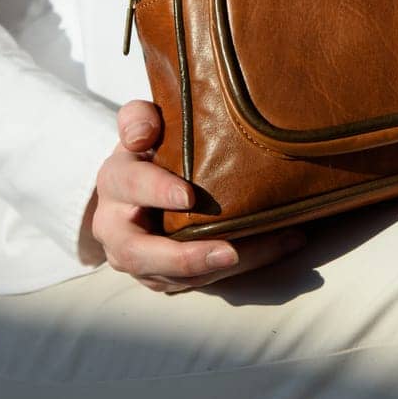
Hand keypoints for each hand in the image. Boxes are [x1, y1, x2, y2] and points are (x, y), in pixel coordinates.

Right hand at [86, 99, 306, 292]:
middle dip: (185, 258)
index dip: (157, 192)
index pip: (130, 186)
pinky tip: (283, 242)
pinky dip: (244, 264)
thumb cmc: (148, 147)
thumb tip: (144, 133)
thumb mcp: (142, 124)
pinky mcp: (165, 278)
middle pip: (139, 254)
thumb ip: (138, 118)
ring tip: (272, 246)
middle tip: (229, 252)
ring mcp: (139, 261)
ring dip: (223, 267)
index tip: (189, 197)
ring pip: (176, 276)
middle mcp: (117, 230)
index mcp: (114, 183)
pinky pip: (201, 280)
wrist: (138, 185)